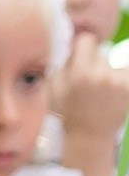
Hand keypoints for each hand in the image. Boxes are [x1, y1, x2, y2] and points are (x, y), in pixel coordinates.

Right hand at [58, 33, 128, 175]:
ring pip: (116, 65)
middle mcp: (101, 75)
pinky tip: (113, 91)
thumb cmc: (67, 113)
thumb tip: (64, 45)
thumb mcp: (52, 90)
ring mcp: (119, 82)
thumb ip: (58, 65)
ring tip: (101, 90)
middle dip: (95, 63)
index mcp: (79, 74)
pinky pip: (125, 72)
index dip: (82, 46)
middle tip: (88, 80)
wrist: (89, 136)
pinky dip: (121, 79)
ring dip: (110, 72)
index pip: (87, 39)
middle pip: (102, 53)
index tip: (80, 54)